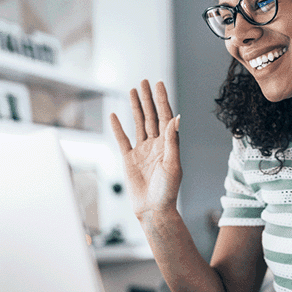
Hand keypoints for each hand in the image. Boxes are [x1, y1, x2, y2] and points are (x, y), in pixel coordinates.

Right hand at [110, 80, 180, 218]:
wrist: (153, 210)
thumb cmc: (167, 191)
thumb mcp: (172, 164)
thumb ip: (172, 141)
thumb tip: (175, 118)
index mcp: (168, 145)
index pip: (165, 117)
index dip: (162, 100)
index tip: (158, 84)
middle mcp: (156, 145)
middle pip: (151, 116)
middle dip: (148, 98)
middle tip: (144, 81)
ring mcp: (142, 151)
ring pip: (138, 124)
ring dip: (136, 107)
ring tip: (133, 90)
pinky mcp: (129, 159)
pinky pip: (122, 139)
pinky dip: (118, 127)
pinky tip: (115, 114)